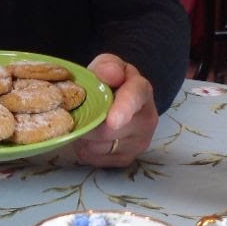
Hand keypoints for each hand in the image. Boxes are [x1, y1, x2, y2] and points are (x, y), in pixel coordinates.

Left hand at [72, 53, 158, 167]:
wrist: (118, 101)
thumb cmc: (110, 82)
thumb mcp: (107, 65)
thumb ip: (108, 66)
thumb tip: (111, 74)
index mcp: (142, 90)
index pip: (135, 98)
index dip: (123, 109)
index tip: (113, 121)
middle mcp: (147, 120)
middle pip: (109, 130)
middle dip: (88, 121)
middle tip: (79, 109)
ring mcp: (138, 143)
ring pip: (98, 146)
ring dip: (84, 134)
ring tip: (86, 120)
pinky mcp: (125, 159)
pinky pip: (93, 157)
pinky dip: (85, 147)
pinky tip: (89, 135)